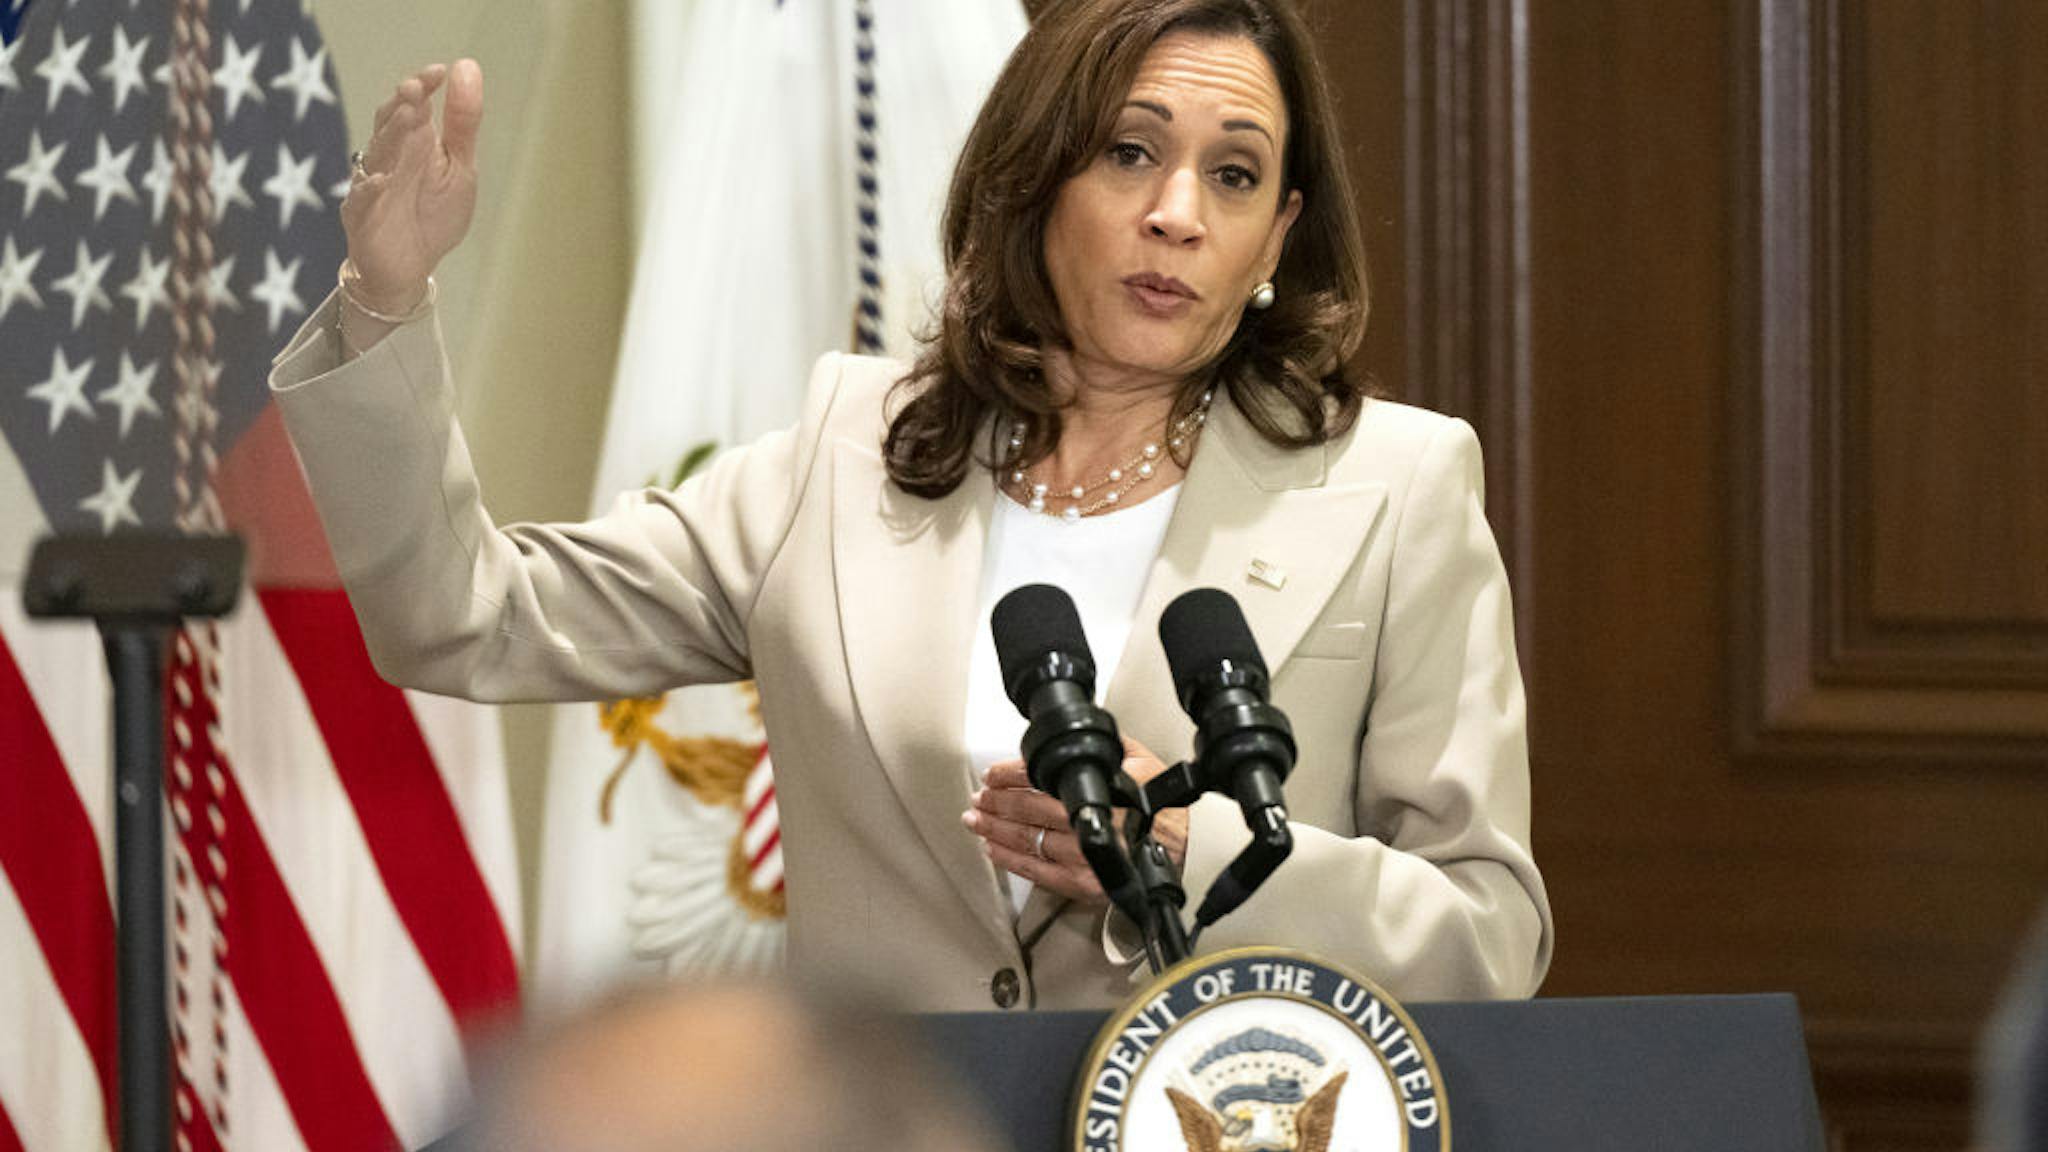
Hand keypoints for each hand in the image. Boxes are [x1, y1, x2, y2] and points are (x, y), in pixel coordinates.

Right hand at [339, 59, 483, 311]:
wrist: (411, 268)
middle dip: (402, 104)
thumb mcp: (458, 167)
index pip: (412, 104)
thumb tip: (466, 66)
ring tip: (408, 116)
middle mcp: (389, 157)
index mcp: (413, 142)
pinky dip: (369, 189)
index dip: (423, 86)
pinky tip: (381, 179)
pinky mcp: (361, 217)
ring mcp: (371, 185)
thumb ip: (462, 123)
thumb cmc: (433, 213)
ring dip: (391, 135)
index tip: (439, 72)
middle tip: (416, 87)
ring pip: (377, 154)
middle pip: (390, 124)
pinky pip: (360, 200)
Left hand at [962, 737, 1188, 905]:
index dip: (1008, 774)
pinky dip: (1009, 859)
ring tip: (976, 820)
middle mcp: (1088, 822)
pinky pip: (1035, 871)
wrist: (1187, 852)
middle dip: (995, 802)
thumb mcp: (1142, 760)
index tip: (992, 774)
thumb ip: (1108, 744)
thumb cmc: (1164, 806)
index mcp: (1098, 787)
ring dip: (993, 829)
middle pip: (1026, 810)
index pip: (1040, 777)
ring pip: (1024, 839)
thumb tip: (1078, 731)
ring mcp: (1082, 856)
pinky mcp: (1081, 884)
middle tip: (978, 797)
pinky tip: (993, 849)